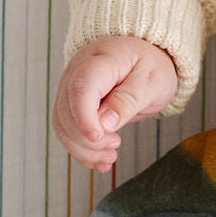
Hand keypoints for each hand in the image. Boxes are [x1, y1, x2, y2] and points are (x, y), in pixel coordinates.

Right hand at [52, 36, 178, 171]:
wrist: (145, 56)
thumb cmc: (151, 64)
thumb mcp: (153, 80)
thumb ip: (129, 99)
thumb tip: (105, 123)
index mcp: (102, 58)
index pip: (82, 87)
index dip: (84, 116)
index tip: (97, 137)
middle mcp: (78, 69)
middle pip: (67, 109)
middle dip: (87, 138)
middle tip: (115, 145)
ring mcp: (70, 86)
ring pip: (62, 123)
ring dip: (82, 148)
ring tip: (109, 157)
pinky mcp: (70, 102)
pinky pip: (67, 129)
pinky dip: (81, 149)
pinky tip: (100, 160)